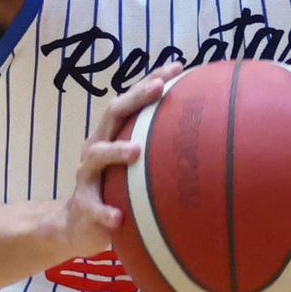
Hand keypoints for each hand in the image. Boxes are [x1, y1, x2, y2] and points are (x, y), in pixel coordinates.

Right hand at [56, 65, 184, 259]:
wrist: (77, 225)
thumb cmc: (117, 189)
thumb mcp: (137, 168)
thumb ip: (162, 152)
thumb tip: (213, 142)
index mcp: (113, 135)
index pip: (132, 100)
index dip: (152, 80)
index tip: (179, 66)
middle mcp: (97, 147)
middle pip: (113, 114)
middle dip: (136, 98)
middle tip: (159, 88)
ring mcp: (87, 175)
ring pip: (98, 155)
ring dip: (116, 151)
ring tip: (136, 152)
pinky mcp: (83, 205)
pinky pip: (94, 207)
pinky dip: (105, 211)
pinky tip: (119, 218)